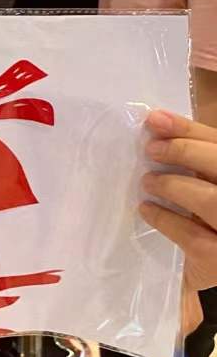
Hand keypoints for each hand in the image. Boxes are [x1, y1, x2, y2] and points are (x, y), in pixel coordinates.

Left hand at [141, 111, 216, 292]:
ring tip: (148, 182)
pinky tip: (146, 210)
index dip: (190, 130)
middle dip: (185, 151)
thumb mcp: (209, 185)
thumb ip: (196, 161)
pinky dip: (166, 220)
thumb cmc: (212, 221)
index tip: (155, 120)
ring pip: (212, 200)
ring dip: (175, 185)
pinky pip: (193, 237)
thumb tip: (157, 126)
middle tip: (151, 150)